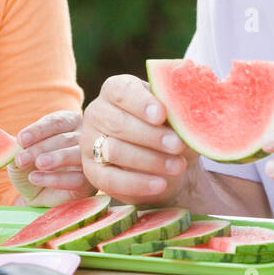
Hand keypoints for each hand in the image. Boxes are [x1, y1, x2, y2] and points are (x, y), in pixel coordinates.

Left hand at [8, 110, 93, 206]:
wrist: (35, 195)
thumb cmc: (31, 167)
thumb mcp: (21, 155)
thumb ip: (19, 147)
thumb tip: (15, 143)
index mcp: (69, 123)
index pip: (55, 122)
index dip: (37, 130)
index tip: (20, 140)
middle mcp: (83, 138)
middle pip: (65, 138)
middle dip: (40, 148)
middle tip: (21, 159)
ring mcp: (88, 160)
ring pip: (76, 155)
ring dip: (54, 159)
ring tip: (37, 165)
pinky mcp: (89, 181)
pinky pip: (77, 178)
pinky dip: (55, 178)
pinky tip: (36, 178)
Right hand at [79, 74, 197, 206]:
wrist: (166, 165)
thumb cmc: (170, 131)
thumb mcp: (175, 118)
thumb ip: (176, 110)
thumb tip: (184, 108)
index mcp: (115, 90)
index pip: (121, 91)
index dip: (141, 103)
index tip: (162, 114)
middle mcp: (97, 113)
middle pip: (118, 123)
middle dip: (151, 136)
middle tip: (177, 145)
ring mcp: (89, 143)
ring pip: (115, 151)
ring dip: (150, 160)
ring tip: (178, 166)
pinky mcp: (92, 172)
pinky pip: (111, 180)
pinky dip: (138, 183)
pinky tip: (160, 184)